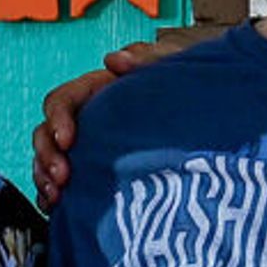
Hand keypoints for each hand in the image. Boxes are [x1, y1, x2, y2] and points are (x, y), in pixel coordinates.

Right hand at [31, 28, 213, 202]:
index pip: (63, 100)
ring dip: (44, 177)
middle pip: (47, 133)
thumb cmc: (197, 92)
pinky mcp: (96, 176)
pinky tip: (58, 208)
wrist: (221, 125)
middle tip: (63, 177)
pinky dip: (53, 197)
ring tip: (57, 196)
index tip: (67, 140)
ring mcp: (92, 150)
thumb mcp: (179, 68)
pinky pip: (62, 186)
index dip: (57, 118)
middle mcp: (91, 121)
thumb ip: (149, 58)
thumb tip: (114, 59)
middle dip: (46, 155)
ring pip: (50, 160)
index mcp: (101, 91)